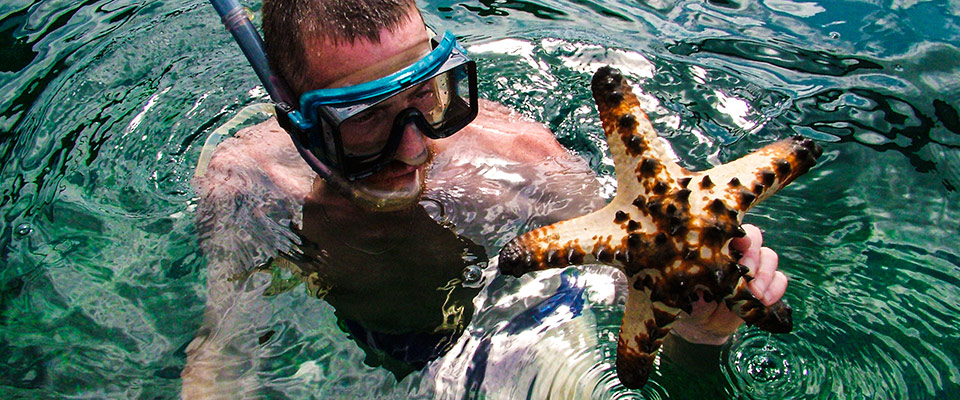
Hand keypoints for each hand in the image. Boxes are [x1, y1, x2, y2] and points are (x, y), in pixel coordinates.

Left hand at [668, 224, 787, 344]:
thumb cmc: (688, 298)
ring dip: (765, 274)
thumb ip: (695, 275)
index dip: (739, 234)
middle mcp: (737, 251)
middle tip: (746, 277)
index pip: (733, 228)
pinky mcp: (765, 286)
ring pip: (770, 257)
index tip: (739, 245)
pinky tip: (764, 301)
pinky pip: (779, 279)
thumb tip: (703, 269)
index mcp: (718, 245)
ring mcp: (753, 268)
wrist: (700, 325)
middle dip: (753, 257)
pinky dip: (776, 289)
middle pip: (756, 238)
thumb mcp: (686, 286)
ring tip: (755, 293)